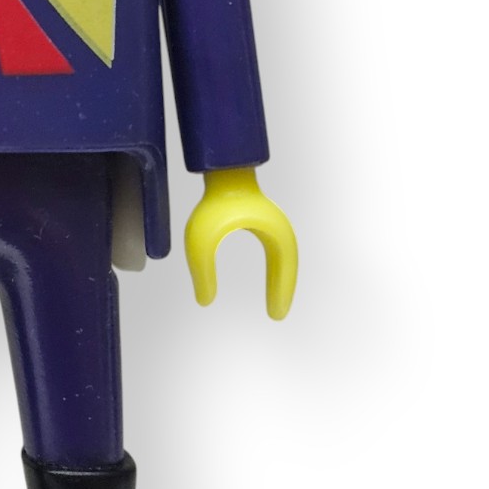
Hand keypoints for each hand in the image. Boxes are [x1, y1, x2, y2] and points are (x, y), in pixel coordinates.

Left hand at [184, 167, 297, 318]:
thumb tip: (204, 300)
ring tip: (275, 302)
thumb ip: (202, 270)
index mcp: (272, 233)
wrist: (220, 174)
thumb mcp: (202, 240)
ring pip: (283, 259)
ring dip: (281, 279)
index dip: (282, 292)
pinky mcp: (263, 221)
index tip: (276, 314)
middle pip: (287, 265)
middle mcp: (277, 229)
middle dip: (284, 289)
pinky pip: (275, 251)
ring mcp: (271, 224)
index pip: (285, 268)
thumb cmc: (213, 202)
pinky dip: (276, 269)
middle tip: (277, 313)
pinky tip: (269, 282)